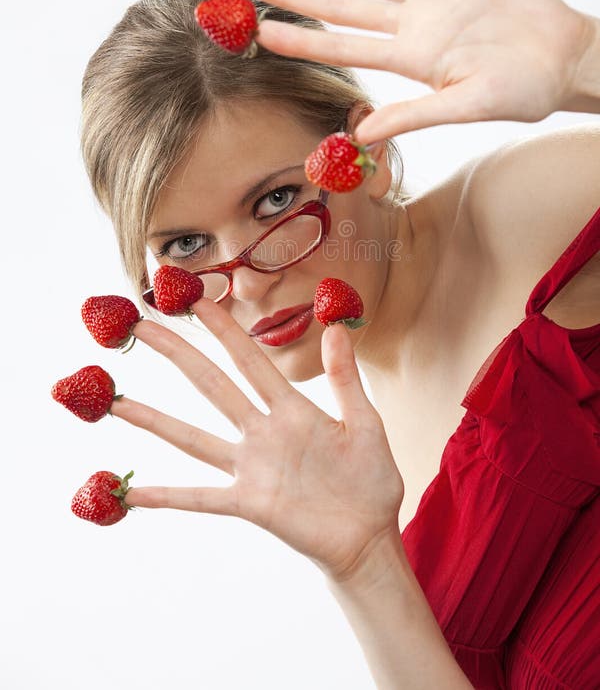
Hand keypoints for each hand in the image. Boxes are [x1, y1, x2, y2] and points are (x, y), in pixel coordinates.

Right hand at [111, 297, 404, 582]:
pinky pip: (201, 498)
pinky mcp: (250, 505)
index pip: (250, 360)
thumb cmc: (370, 481)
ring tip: (115, 402)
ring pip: (194, 438)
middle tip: (141, 325)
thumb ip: (346, 380)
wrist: (370, 538)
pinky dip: (166, 496)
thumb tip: (337, 328)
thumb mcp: (364, 424)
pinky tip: (132, 493)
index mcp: (291, 409)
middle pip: (212, 385)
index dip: (224, 329)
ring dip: (154, 420)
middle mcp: (262, 433)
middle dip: (177, 354)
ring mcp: (251, 469)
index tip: (197, 299)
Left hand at [238, 0, 591, 142]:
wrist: (566, 60)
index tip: (257, 29)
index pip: (343, 46)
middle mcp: (411, 26)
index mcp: (410, 59)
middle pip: (339, 5)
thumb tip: (364, 133)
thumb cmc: (525, 91)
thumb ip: (416, 114)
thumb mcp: (470, 106)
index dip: (300, 37)